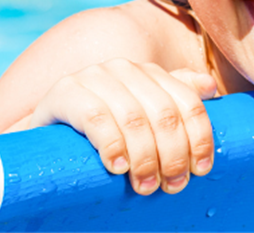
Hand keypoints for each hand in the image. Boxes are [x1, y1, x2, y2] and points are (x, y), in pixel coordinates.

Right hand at [27, 59, 216, 194]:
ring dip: (145, 157)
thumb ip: (173, 97)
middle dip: (173, 154)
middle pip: (164, 113)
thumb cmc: (101, 128)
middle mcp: (124, 69)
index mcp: (149, 72)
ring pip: (134, 118)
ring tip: (146, 185)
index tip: (200, 170)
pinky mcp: (64, 92)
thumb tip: (210, 87)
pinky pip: (96, 117)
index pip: (188, 102)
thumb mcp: (140, 113)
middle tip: (171, 186)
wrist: (43, 132)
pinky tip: (117, 167)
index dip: (199, 137)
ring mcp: (94, 77)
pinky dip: (112, 144)